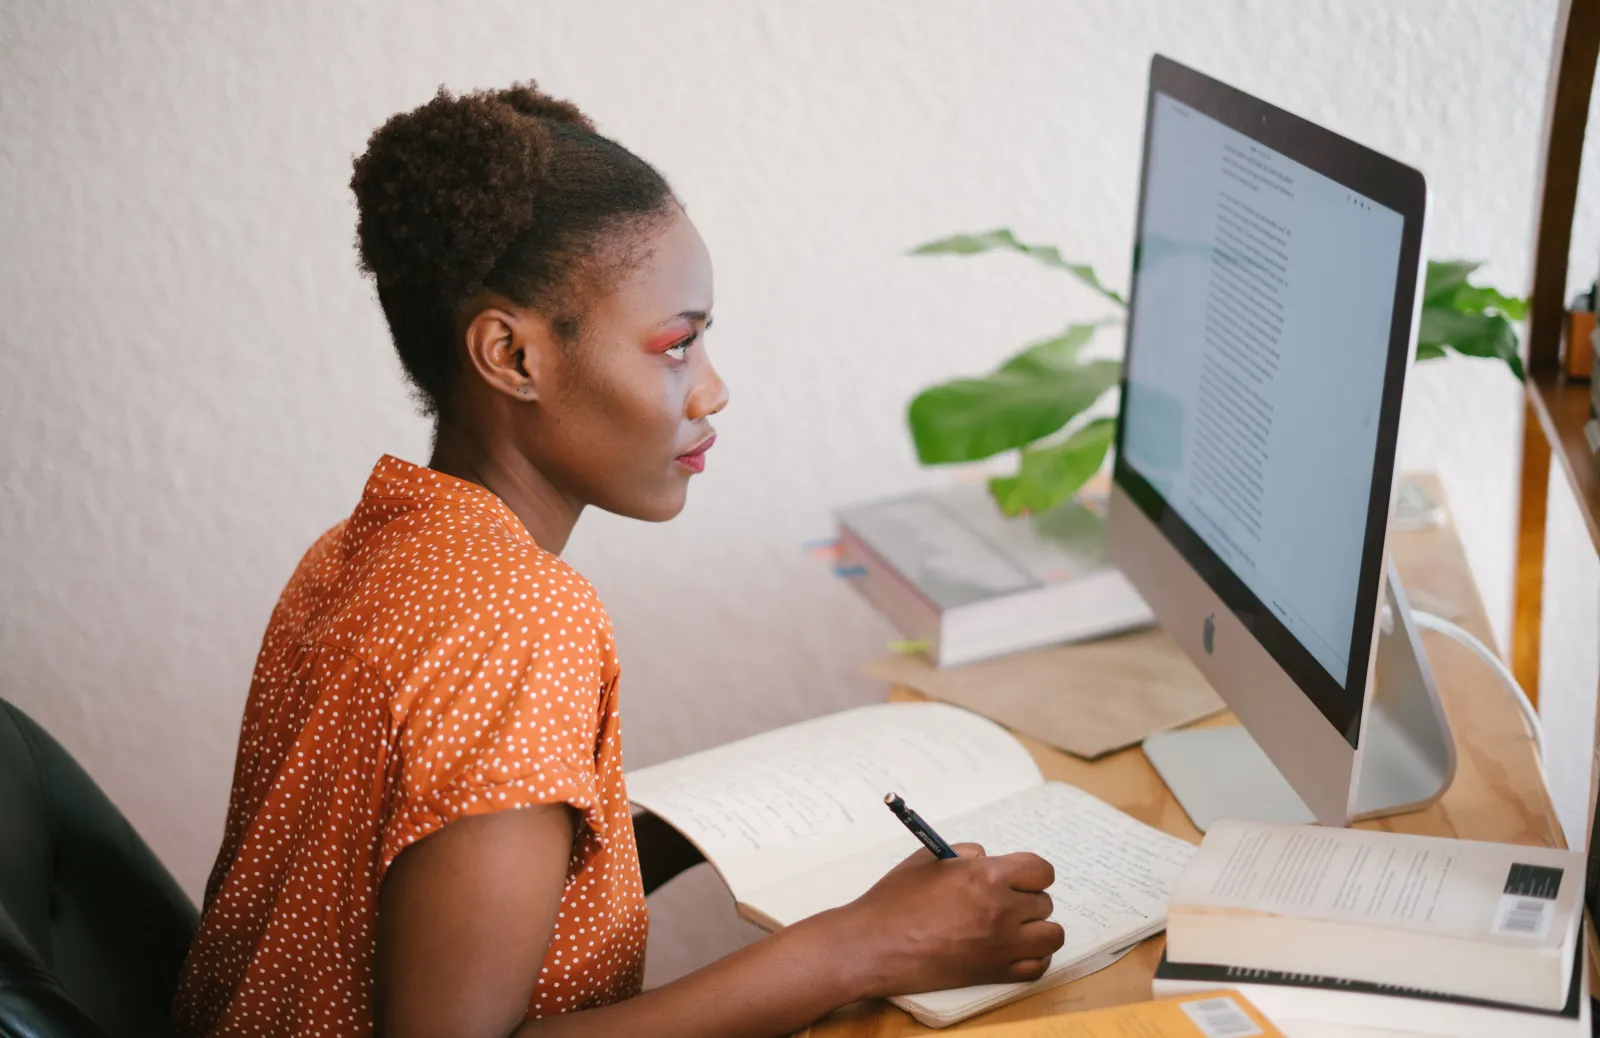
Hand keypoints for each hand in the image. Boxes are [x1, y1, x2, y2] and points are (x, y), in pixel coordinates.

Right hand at [834, 843, 1064, 999]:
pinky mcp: (993, 973)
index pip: (1040, 870)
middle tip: (1003, 901)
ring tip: (1016, 927)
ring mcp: (1000, 945)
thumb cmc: (894, 901)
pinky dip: (1034, 957)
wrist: (874, 945)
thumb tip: (987, 858)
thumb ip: (965, 853)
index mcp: (986, 876)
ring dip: (1037, 928)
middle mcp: (1000, 910)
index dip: (1030, 872)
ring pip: (1051, 935)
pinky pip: (1038, 966)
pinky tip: (1017, 949)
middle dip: (1026, 898)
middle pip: (1044, 902)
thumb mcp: (928, 859)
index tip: (1019, 877)